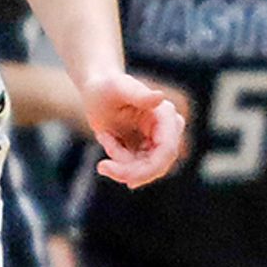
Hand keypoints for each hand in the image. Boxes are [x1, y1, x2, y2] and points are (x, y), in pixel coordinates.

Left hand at [85, 72, 187, 189]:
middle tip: (102, 167)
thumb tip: (160, 97)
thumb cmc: (106, 86)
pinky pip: (134, 168)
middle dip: (129, 171)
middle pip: (157, 166)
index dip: (149, 170)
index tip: (126, 180)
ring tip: (104, 135)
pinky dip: (117, 160)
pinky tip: (107, 137)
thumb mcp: (118, 88)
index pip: (167, 151)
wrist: (98, 90)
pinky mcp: (147, 151)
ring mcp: (159, 142)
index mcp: (165, 115)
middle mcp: (168, 130)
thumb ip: (138, 94)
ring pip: (144, 170)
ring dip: (120, 163)